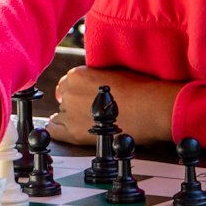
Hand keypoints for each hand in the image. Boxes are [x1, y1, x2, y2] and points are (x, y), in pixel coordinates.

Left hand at [47, 65, 181, 145]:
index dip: (74, 92)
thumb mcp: (112, 72)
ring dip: (71, 119)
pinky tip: (68, 132)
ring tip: (89, 123)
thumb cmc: (138, 89)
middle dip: (74, 106)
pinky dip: (58, 132)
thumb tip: (87, 85)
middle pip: (64, 101)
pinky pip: (55, 132)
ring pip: (61, 116)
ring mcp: (70, 112)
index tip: (82, 99)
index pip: (66, 85)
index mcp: (77, 75)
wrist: (150, 108)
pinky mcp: (74, 133)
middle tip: (91, 112)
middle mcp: (69, 92)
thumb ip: (93, 77)